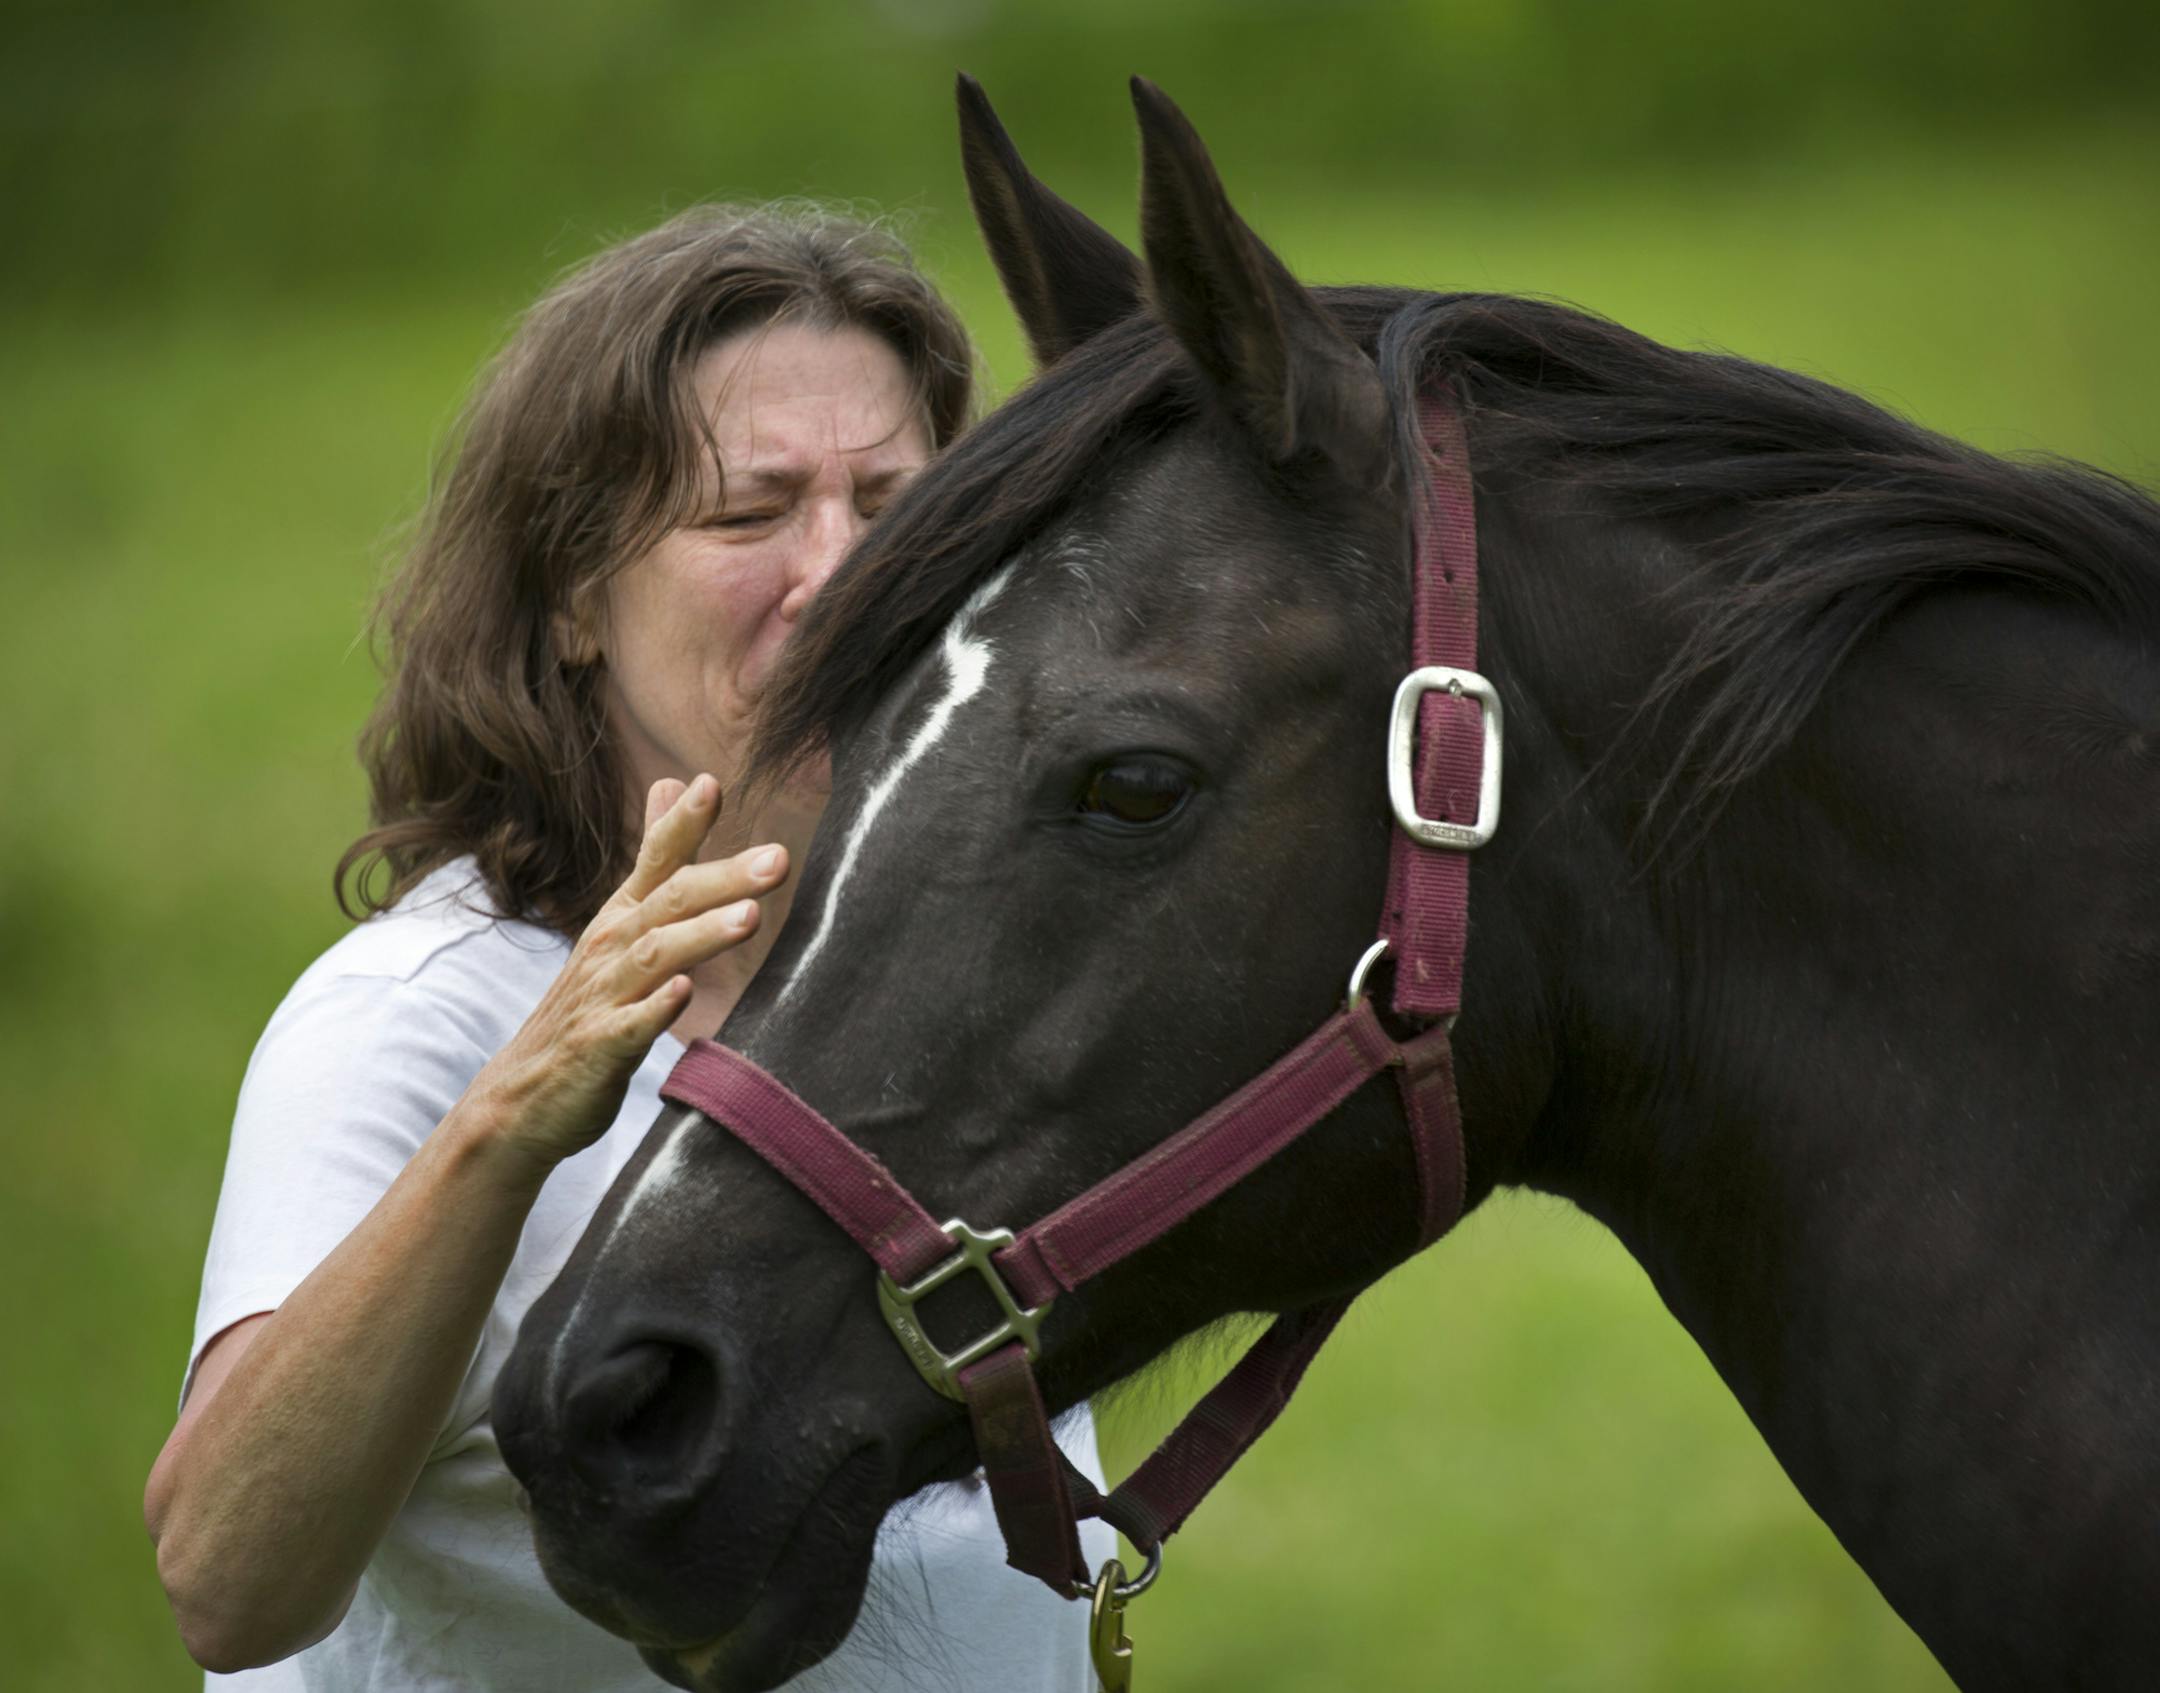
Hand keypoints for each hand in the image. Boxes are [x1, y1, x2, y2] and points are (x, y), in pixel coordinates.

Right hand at [467, 774, 787, 1178]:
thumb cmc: (586, 1007)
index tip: (711, 783)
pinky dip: (656, 1008)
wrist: (520, 1100)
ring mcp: (603, 998)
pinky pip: (630, 1027)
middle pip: (669, 903)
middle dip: (722, 877)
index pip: (655, 860)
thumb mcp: (618, 925)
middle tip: (777, 858)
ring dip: (701, 935)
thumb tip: (673, 781)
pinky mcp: (599, 1049)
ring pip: (654, 957)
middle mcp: (610, 948)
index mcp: (621, 919)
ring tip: (749, 918)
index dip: (681, 823)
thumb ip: (656, 860)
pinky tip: (684, 993)